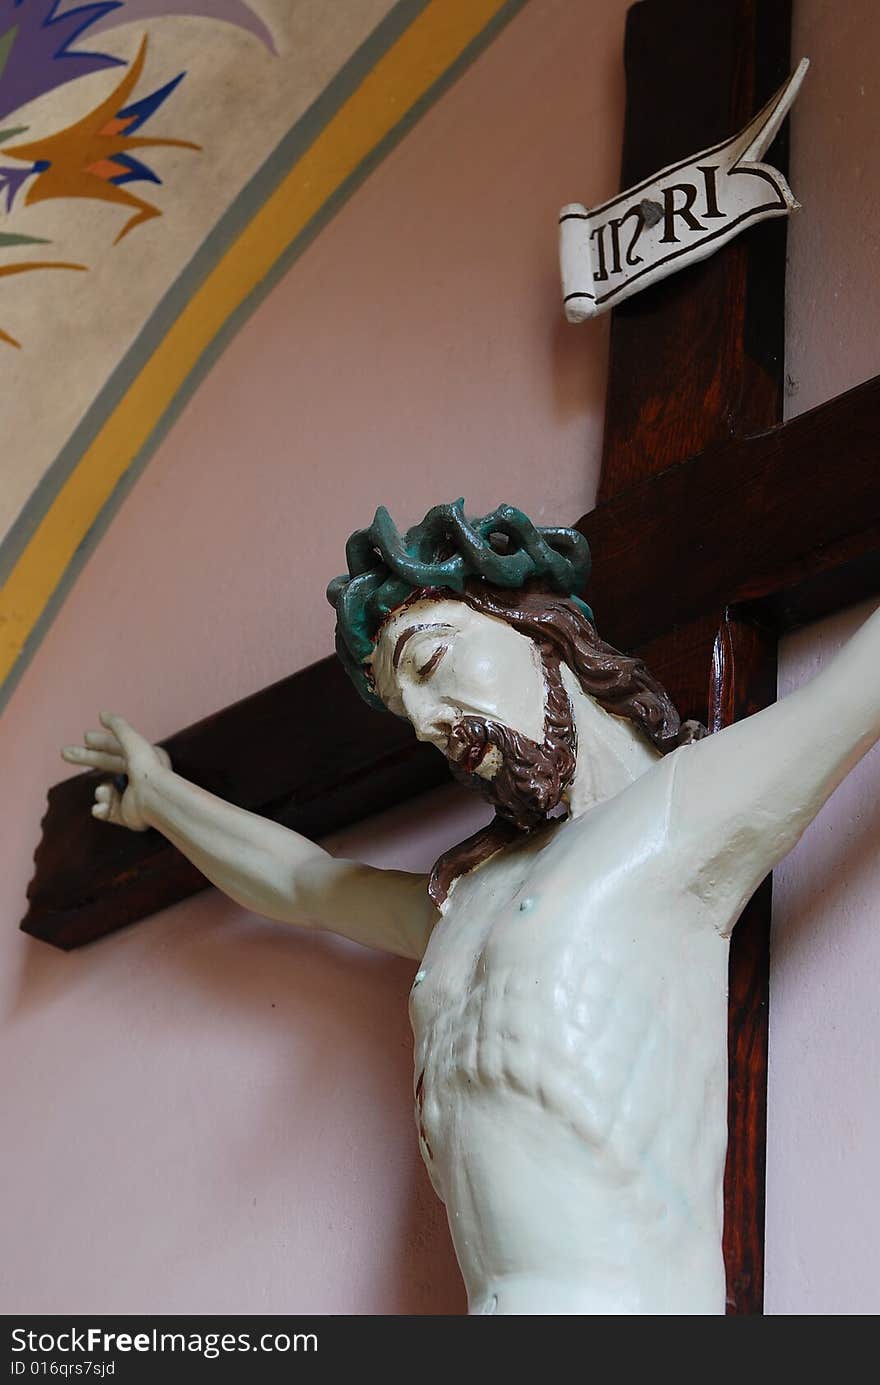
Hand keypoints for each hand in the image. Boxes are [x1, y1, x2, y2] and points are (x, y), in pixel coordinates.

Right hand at [61, 712, 171, 830]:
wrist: (155, 800)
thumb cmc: (146, 768)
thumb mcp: (132, 740)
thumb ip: (118, 726)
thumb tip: (102, 714)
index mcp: (141, 758)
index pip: (116, 748)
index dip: (100, 742)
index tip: (85, 737)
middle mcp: (137, 776)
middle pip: (105, 764)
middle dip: (85, 758)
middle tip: (64, 753)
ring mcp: (131, 796)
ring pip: (104, 789)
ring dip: (101, 791)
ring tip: (104, 791)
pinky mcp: (126, 815)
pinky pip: (106, 810)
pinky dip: (102, 808)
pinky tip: (101, 807)